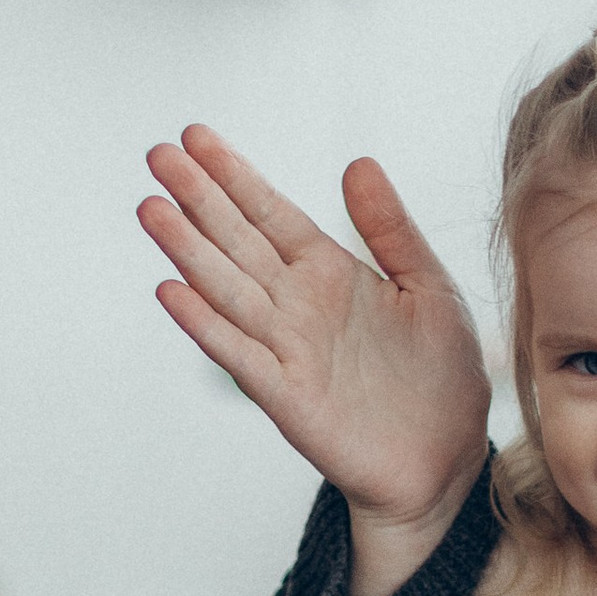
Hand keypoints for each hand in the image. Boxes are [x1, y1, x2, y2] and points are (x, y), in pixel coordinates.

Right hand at [140, 126, 490, 543]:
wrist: (446, 460)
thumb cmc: (440, 376)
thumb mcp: (429, 287)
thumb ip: (391, 230)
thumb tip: (357, 163)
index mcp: (330, 273)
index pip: (270, 213)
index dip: (234, 175)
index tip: (195, 135)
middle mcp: (298, 305)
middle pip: (237, 242)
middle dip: (198, 198)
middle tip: (158, 154)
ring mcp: (288, 350)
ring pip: (227, 289)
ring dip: (188, 251)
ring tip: (151, 209)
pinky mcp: (288, 397)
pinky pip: (240, 355)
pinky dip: (205, 324)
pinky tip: (172, 292)